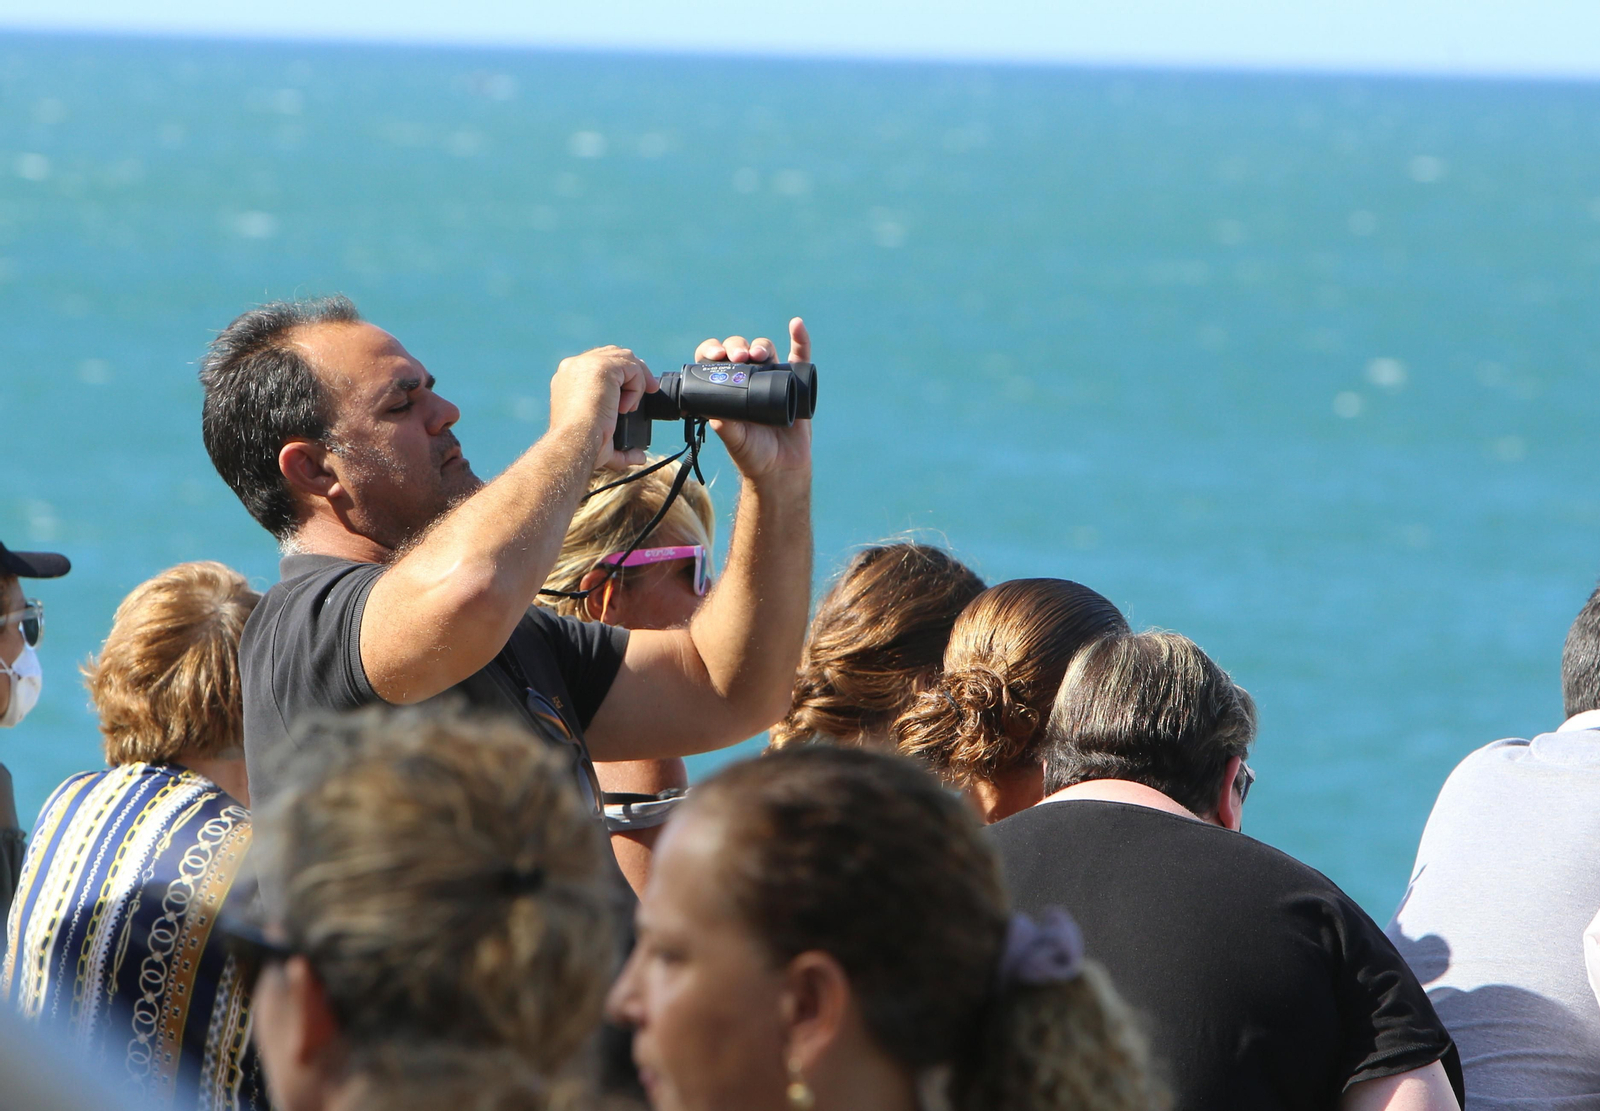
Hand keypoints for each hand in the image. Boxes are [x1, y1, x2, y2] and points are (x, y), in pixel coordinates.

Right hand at [548, 345, 656, 469]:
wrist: (575, 443)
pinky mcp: (602, 366)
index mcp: (568, 380)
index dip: (621, 377)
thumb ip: (621, 448)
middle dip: (634, 372)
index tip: (632, 396)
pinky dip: (636, 387)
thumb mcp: (601, 443)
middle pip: (613, 355)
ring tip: (631, 406)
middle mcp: (574, 367)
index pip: (599, 365)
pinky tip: (626, 406)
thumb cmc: (582, 447)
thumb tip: (640, 457)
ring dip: (637, 381)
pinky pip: (631, 368)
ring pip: (625, 359)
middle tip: (649, 391)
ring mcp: (586, 363)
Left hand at [693, 317, 812, 481]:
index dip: (712, 352)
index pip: (715, 362)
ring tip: (758, 354)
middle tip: (737, 356)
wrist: (781, 468)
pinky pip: (800, 357)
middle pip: (741, 351)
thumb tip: (712, 413)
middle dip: (737, 347)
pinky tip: (797, 325)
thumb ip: (726, 428)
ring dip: (760, 346)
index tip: (714, 355)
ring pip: (766, 351)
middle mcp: (749, 379)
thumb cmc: (753, 454)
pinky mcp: (796, 383)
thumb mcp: (736, 441)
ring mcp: (773, 379)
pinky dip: (800, 339)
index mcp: (727, 388)